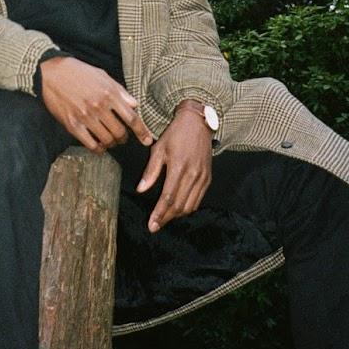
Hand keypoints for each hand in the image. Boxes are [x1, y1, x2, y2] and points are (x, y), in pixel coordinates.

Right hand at [39, 57, 154, 152]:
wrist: (51, 72)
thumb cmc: (78, 72)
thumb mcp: (103, 76)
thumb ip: (120, 91)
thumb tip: (135, 105)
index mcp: (109, 93)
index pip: (132, 117)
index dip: (142, 132)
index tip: (147, 140)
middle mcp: (99, 106)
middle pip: (120, 132)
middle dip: (124, 138)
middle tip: (122, 137)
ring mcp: (85, 116)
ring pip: (107, 140)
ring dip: (112, 143)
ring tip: (110, 140)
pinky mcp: (72, 125)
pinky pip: (91, 144)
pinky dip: (99, 148)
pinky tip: (99, 145)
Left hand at [137, 106, 211, 231]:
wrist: (198, 123)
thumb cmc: (176, 134)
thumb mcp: (159, 148)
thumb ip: (151, 171)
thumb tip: (141, 189)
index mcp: (178, 167)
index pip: (168, 197)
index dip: (159, 213)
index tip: (152, 225)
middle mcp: (193, 175)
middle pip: (179, 205)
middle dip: (166, 218)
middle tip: (155, 226)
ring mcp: (202, 178)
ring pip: (190, 206)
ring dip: (177, 215)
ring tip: (164, 218)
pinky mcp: (208, 178)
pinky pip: (198, 199)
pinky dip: (188, 208)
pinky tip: (178, 209)